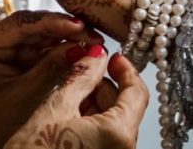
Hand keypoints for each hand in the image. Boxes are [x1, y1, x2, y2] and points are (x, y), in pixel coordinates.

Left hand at [0, 12, 107, 148]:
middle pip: (33, 26)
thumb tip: (81, 47)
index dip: (52, 22)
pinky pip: (43, 45)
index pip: (20, 24)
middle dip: (65, 30)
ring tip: (93, 42)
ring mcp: (5, 45)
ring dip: (67, 38)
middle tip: (94, 35)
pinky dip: (62, 48)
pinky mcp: (18, 52)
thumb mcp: (26, 95)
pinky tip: (82, 48)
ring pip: (42, 33)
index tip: (78, 25)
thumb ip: (52, 68)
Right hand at [0, 41, 146, 148]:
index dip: (125, 69)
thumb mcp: (56, 107)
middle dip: (105, 84)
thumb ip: (80, 77)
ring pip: (113, 121)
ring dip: (96, 102)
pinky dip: (92, 120)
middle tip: (85, 69)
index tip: (112, 57)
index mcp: (118, 133)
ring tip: (72, 89)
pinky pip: (103, 136)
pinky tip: (70, 111)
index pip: (137, 92)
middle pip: (126, 106)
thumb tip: (94, 57)